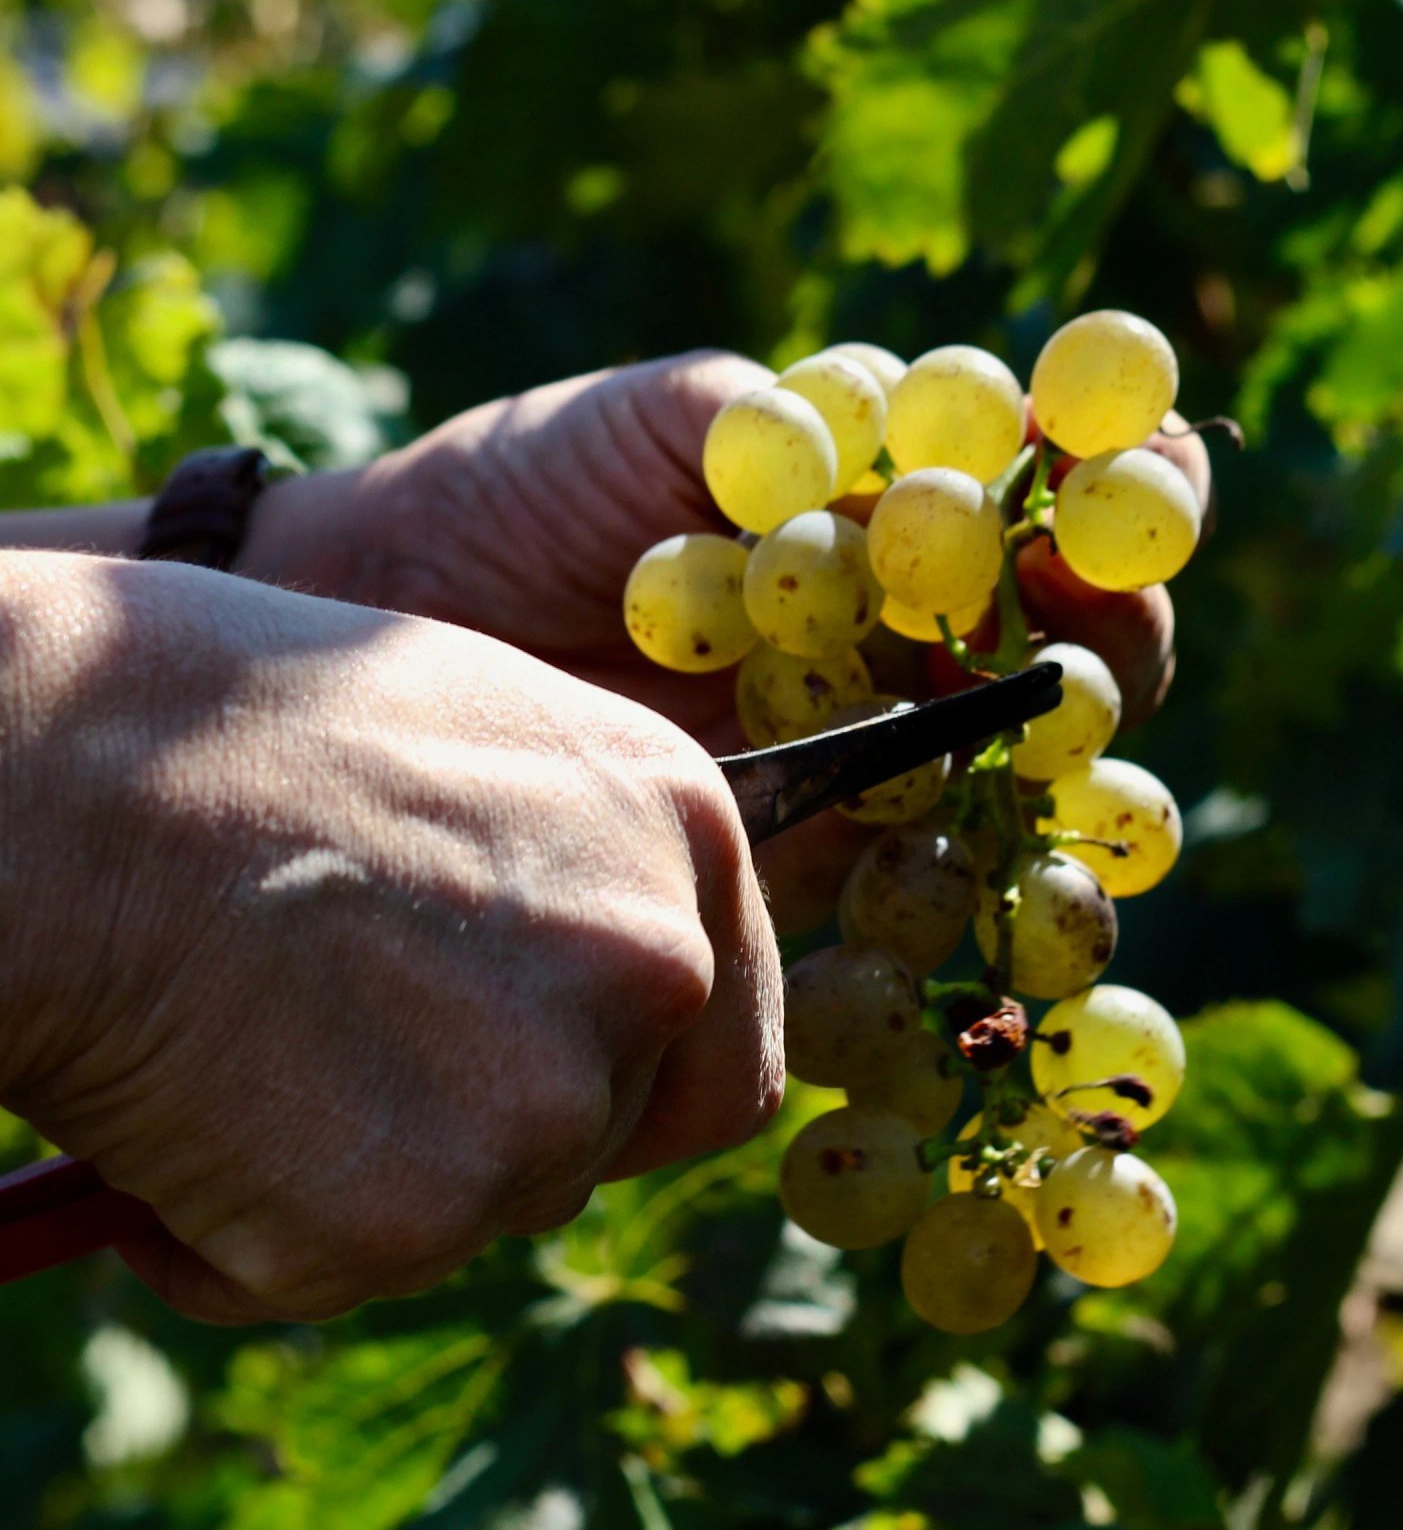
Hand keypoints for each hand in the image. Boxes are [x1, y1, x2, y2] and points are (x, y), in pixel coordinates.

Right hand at [0, 554, 780, 1322]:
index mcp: (686, 833)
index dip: (637, 1082)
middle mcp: (655, 967)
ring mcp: (546, 1096)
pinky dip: (254, 1232)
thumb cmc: (250, 726)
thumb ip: (577, 861)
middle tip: (355, 1057)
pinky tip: (185, 1106)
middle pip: (607, 1135)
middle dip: (494, 1125)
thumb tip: (584, 964)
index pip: (730, 1041)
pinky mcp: (417, 1206)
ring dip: (371, 1169)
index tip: (548, 1085)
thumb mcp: (486, 740)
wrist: (80, 782)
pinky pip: (342, 1267)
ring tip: (252, 1041)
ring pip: (481, 1207)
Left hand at [244, 353, 1210, 930]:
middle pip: (1080, 639)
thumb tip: (926, 432)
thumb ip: (790, 427)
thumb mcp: (660, 423)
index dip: (1124, 485)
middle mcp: (912, 631)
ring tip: (1059, 724)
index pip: (1054, 497)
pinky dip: (985, 884)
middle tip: (1100, 612)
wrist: (389, 629)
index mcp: (894, 513)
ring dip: (1084, 750)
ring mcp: (878, 747)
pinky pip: (935, 878)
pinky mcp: (820, 854)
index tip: (1154, 470)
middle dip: (1122, 620)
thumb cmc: (522, 490)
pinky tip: (996, 862)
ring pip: (1037, 763)